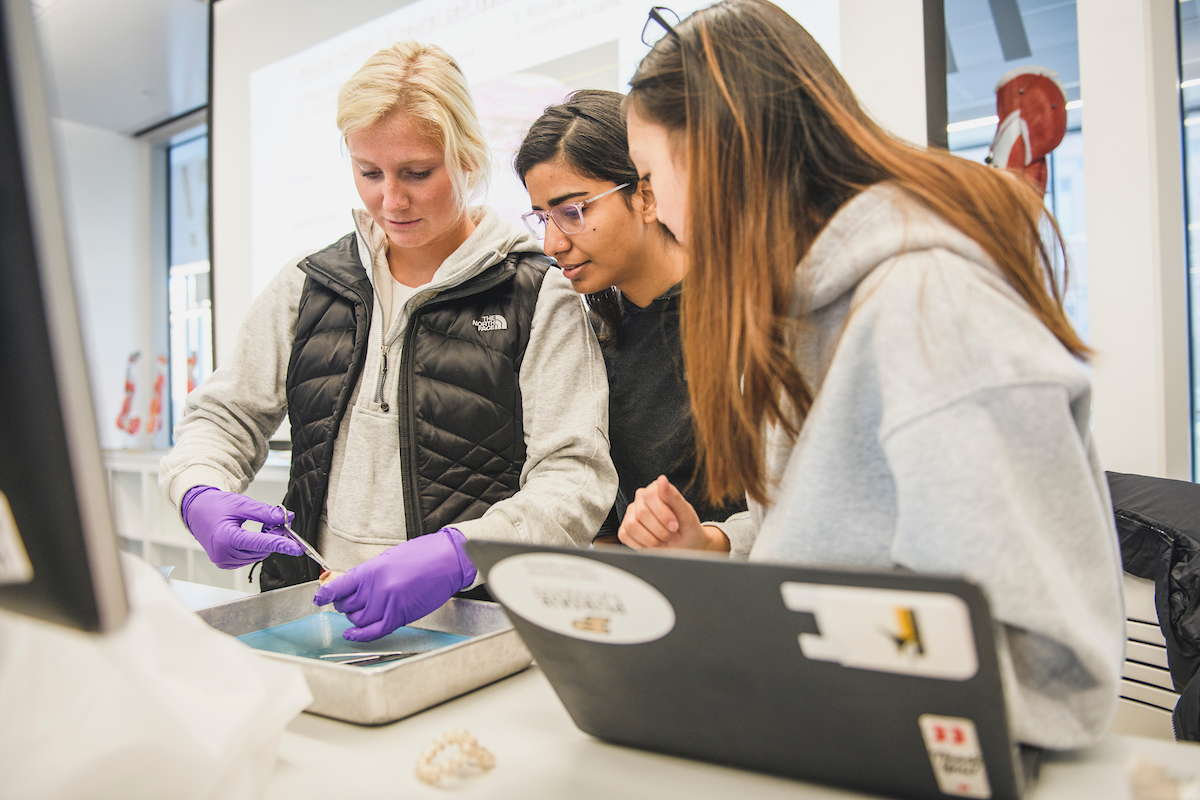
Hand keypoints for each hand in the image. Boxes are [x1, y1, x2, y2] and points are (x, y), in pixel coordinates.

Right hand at [180, 486, 303, 568]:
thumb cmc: (216, 505)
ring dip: (265, 543)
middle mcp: (223, 554)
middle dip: (273, 538)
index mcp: (226, 538)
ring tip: (261, 527)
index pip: (260, 544)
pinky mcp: (225, 563)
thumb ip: (265, 512)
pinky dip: (256, 548)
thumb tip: (287, 517)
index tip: (297, 548)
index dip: (280, 544)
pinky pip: (249, 558)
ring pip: (257, 556)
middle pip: (261, 550)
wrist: (196, 511)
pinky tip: (252, 536)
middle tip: (277, 523)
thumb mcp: (242, 504)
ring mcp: (223, 561)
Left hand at [312, 527, 476, 641]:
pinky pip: (373, 632)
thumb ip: (368, 574)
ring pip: (358, 619)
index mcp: (371, 570)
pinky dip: (360, 636)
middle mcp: (376, 589)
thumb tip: (349, 586)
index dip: (324, 595)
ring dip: (355, 617)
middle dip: (344, 604)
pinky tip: (352, 634)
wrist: (447, 560)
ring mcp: (387, 604)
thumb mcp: (388, 558)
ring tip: (362, 610)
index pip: (337, 587)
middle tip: (349, 601)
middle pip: (346, 605)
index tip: (319, 598)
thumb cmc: (422, 555)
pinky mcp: (399, 617)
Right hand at [618, 475, 729, 551]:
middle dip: (660, 530)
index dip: (662, 514)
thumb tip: (662, 479)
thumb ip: (674, 496)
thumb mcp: (686, 513)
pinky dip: (642, 545)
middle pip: (641, 513)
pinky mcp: (625, 529)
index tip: (675, 526)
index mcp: (656, 489)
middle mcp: (641, 499)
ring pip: (632, 525)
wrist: (685, 546)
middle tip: (673, 536)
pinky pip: (625, 535)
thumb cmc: (687, 528)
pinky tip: (654, 544)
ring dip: (651, 539)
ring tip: (665, 541)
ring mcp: (631, 514)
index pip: (650, 495)